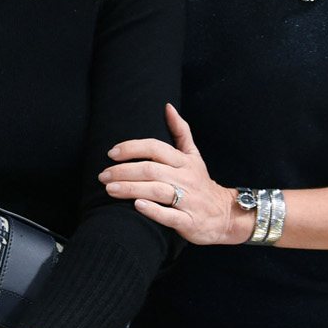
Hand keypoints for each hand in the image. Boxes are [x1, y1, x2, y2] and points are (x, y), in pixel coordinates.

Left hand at [100, 103, 244, 244]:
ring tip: (109, 189)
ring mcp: (189, 200)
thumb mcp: (193, 155)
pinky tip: (137, 206)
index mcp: (184, 161)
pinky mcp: (189, 221)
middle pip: (151, 169)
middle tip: (103, 176)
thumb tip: (167, 106)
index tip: (111, 153)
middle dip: (123, 171)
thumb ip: (180, 131)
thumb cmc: (200, 182)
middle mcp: (186, 178)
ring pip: (157, 191)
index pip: (155, 148)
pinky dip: (153, 210)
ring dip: (131, 188)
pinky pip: (170, 215)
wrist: (225, 214)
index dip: (132, 148)